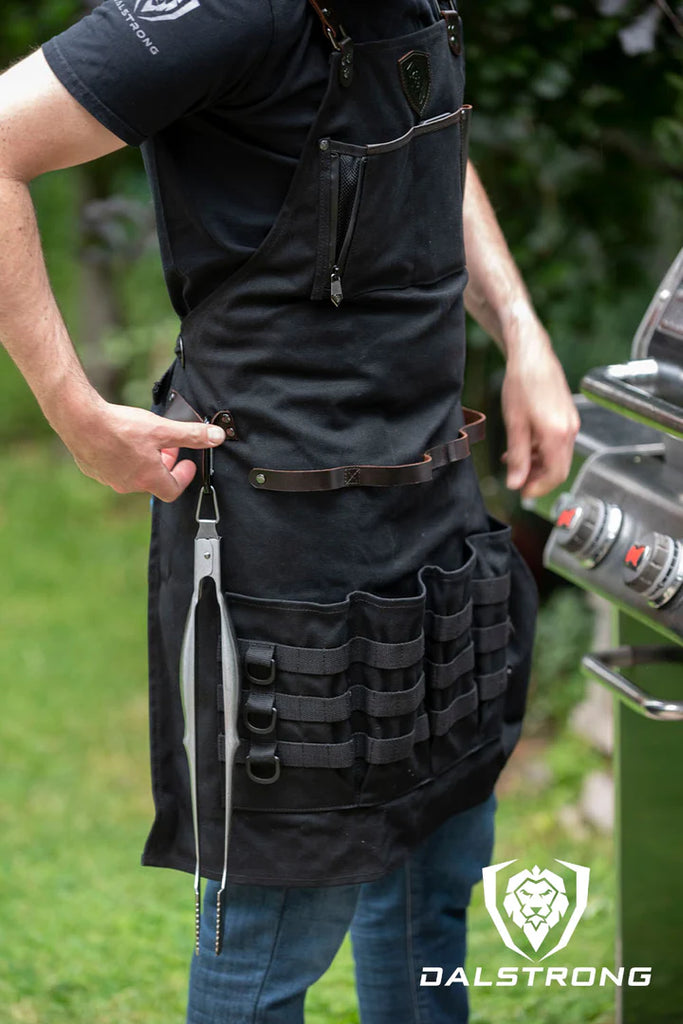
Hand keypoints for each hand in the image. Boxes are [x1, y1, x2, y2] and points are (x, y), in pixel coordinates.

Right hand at [54, 397, 224, 501]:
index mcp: (148, 479)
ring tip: (145, 440)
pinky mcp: (93, 469)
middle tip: (168, 446)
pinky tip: (120, 439)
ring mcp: (108, 479)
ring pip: (133, 475)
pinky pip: (114, 468)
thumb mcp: (163, 429)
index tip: (187, 463)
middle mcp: (128, 485)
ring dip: (144, 461)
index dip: (184, 477)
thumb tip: (217, 436)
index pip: (173, 490)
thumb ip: (191, 434)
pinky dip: (123, 457)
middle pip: (154, 481)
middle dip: (165, 465)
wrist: (80, 420)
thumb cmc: (121, 427)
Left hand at [500, 319, 579, 499]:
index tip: (522, 492)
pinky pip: (557, 442)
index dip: (539, 488)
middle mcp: (570, 429)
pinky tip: (523, 447)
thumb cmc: (522, 382)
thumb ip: (517, 456)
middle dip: (538, 478)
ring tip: (514, 463)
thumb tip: (515, 483)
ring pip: (557, 455)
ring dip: (538, 464)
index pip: (555, 474)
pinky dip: (541, 450)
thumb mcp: (514, 424)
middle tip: (517, 482)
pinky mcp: (566, 415)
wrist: (531, 354)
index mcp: (558, 434)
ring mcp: (570, 422)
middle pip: (559, 468)